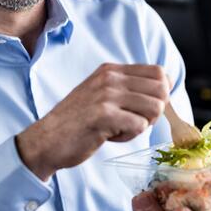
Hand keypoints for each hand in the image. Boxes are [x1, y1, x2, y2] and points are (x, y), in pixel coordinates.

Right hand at [16, 63, 169, 179]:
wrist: (45, 140)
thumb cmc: (76, 122)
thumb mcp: (100, 93)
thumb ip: (126, 87)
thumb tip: (164, 87)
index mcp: (111, 70)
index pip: (158, 72)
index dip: (161, 93)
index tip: (145, 108)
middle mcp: (110, 78)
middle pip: (161, 89)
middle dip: (155, 111)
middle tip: (135, 122)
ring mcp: (107, 95)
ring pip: (155, 108)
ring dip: (142, 124)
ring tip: (121, 128)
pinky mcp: (105, 116)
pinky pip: (140, 126)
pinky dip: (129, 136)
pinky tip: (110, 136)